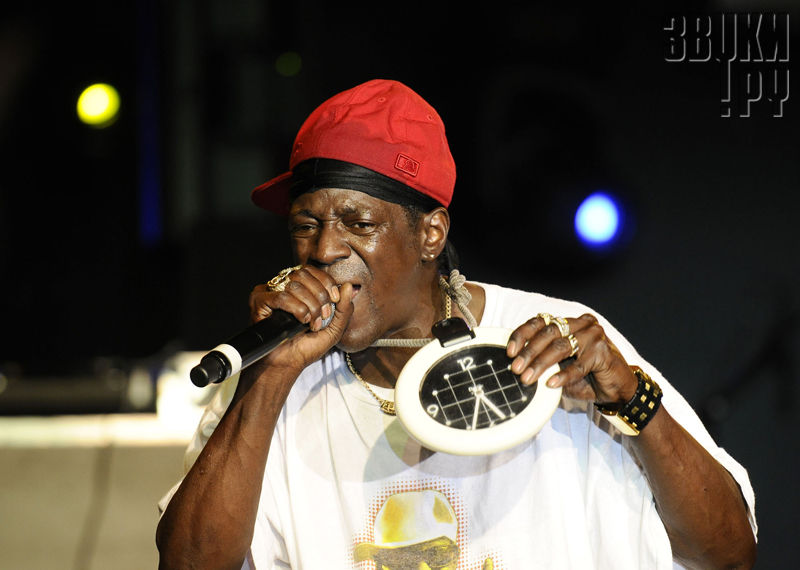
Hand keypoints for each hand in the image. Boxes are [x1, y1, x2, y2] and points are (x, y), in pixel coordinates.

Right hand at [247, 265, 354, 372]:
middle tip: (323, 316)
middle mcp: (281, 286)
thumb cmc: (306, 348)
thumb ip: (345, 308)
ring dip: (310, 306)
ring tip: (311, 324)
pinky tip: (300, 322)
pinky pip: (281, 296)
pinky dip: (296, 309)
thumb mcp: (334, 328)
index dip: (326, 282)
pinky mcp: (259, 301)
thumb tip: (349, 286)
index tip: (335, 300)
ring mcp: (268, 292)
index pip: (312, 270)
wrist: (286, 364)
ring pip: (295, 285)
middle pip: (303, 273)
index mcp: (298, 287)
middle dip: (320, 296)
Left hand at [506, 313, 637, 404]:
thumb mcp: (560, 367)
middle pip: (548, 333)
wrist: (617, 389)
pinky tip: (551, 384)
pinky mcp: (603, 353)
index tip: (509, 351)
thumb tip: (516, 365)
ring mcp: (594, 336)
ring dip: (541, 363)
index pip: (540, 322)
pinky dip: (563, 375)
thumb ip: (543, 362)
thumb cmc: (585, 376)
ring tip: (528, 377)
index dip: (522, 335)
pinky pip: (578, 366)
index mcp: (569, 323)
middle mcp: (581, 324)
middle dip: (529, 352)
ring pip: (561, 346)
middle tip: (516, 368)